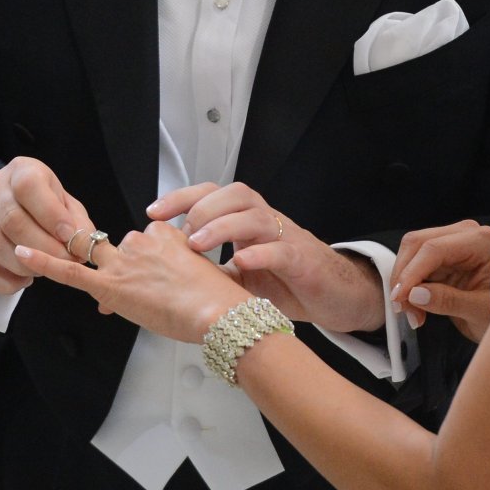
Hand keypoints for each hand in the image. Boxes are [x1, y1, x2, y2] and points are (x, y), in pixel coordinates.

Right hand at [0, 156, 91, 295]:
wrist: (4, 200)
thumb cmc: (42, 201)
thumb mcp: (63, 201)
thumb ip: (76, 222)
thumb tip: (83, 245)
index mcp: (21, 170)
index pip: (29, 188)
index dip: (51, 214)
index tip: (69, 236)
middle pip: (12, 220)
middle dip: (42, 246)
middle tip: (63, 261)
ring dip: (22, 264)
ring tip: (44, 271)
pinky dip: (2, 280)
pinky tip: (22, 281)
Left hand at [16, 222, 240, 343]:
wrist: (217, 312)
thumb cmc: (214, 298)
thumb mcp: (197, 275)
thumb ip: (170, 272)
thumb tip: (153, 284)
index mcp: (166, 232)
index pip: (146, 241)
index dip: (150, 263)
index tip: (164, 279)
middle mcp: (142, 240)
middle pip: (124, 249)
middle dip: (132, 269)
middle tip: (159, 292)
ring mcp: (124, 261)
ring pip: (106, 262)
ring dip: (117, 277)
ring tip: (148, 297)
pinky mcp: (110, 285)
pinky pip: (70, 271)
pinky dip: (43, 261)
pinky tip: (23, 254)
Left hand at [146, 182, 385, 333]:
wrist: (335, 295)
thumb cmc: (287, 282)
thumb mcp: (240, 277)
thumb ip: (210, 270)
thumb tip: (165, 276)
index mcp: (247, 222)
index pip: (213, 195)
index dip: (183, 198)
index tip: (153, 212)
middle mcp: (266, 222)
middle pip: (235, 194)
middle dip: (202, 208)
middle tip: (182, 234)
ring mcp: (286, 238)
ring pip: (255, 216)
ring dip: (222, 227)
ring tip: (199, 244)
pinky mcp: (303, 261)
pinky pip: (281, 249)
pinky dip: (260, 253)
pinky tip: (241, 262)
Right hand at [390, 220, 489, 342]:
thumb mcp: (480, 311)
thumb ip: (448, 301)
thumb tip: (414, 293)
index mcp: (481, 241)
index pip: (434, 249)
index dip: (411, 273)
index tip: (399, 298)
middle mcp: (466, 234)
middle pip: (418, 243)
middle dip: (404, 277)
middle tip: (403, 309)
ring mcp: (455, 241)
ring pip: (413, 251)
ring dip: (405, 282)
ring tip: (413, 314)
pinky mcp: (446, 254)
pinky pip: (417, 263)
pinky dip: (411, 285)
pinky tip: (417, 308)